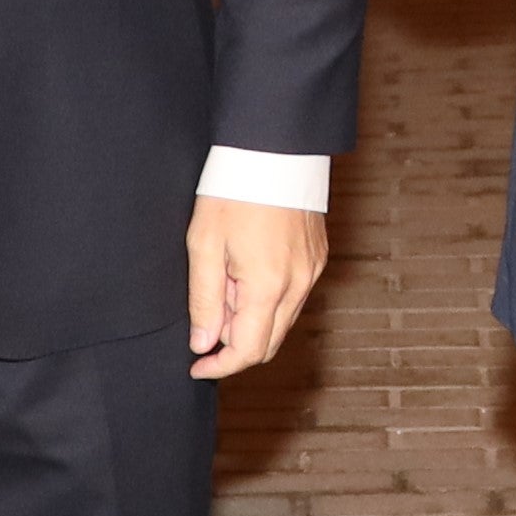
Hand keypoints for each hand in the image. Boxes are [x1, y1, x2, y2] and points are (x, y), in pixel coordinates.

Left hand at [185, 194, 327, 378]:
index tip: (197, 366)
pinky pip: (293, 296)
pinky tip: (246, 269)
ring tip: (225, 280)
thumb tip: (203, 343)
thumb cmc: (233, 191)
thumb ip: (204, 300)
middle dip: (233, 343)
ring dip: (250, 319)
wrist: (273, 149)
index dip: (219, 366)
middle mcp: (298, 285)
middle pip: (268, 343)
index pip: (247, 351)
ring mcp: (313, 272)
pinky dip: (268, 299)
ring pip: (281, 321)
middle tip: (206, 315)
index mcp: (267, 287)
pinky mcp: (318, 258)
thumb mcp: (204, 245)